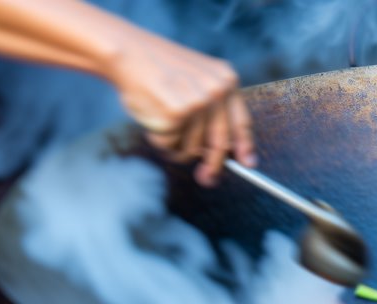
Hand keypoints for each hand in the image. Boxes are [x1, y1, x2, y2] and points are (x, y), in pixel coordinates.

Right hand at [106, 32, 255, 186]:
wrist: (128, 52)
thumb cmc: (158, 69)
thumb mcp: (197, 80)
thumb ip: (212, 110)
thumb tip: (222, 151)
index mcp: (226, 80)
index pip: (242, 123)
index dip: (245, 147)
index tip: (248, 164)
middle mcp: (217, 91)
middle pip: (220, 144)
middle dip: (212, 166)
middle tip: (206, 178)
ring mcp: (198, 103)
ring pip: (191, 149)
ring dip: (174, 146)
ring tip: (161, 120)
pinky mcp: (177, 114)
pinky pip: (170, 144)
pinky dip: (158, 138)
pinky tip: (152, 115)